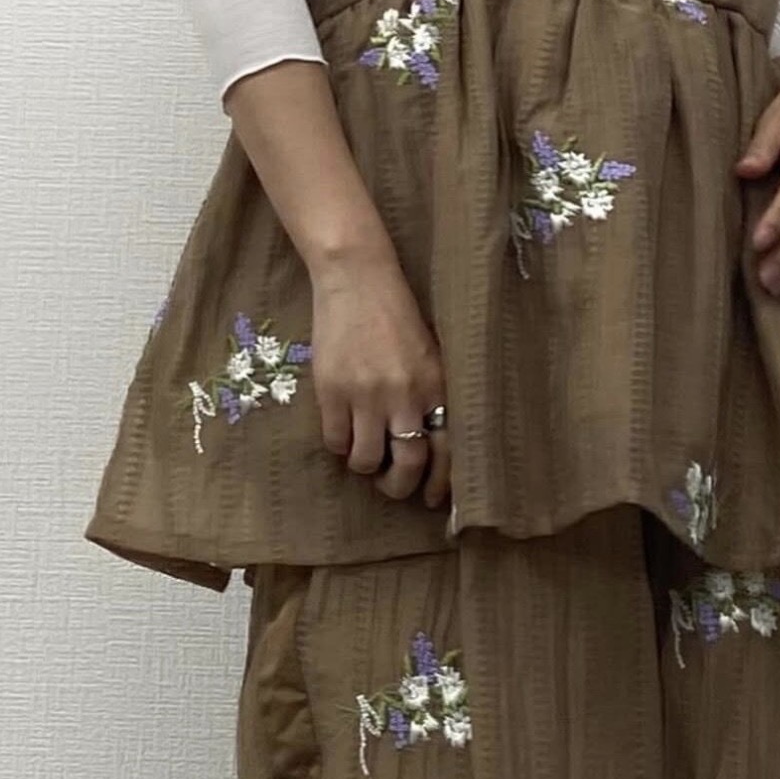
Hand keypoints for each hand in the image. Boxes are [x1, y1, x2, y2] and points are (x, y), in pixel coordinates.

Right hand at [309, 250, 449, 506]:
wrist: (357, 281)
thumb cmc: (397, 316)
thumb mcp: (428, 355)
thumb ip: (431, 396)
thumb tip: (429, 443)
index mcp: (436, 386)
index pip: (447, 451)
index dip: (441, 483)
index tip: (432, 498)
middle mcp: (405, 396)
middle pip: (407, 465)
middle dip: (399, 487)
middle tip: (391, 485)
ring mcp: (367, 395)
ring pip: (367, 459)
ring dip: (366, 466)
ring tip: (364, 455)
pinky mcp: (333, 391)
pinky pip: (335, 441)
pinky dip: (339, 446)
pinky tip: (342, 433)